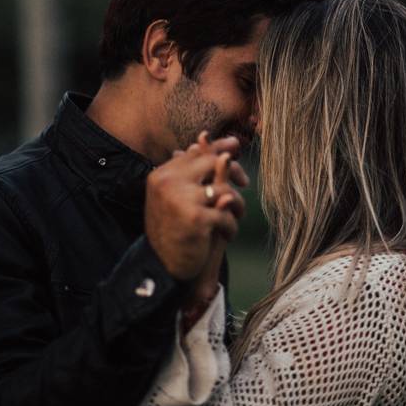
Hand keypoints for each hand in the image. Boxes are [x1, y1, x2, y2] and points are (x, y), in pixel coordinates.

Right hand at [145, 132, 247, 281]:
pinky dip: (232, 227)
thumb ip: (188, 171)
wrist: (162, 267)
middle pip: (212, 162)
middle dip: (233, 172)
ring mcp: (182, 200)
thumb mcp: (177, 196)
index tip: (235, 146)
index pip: (195, 152)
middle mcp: (168, 183)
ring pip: (225, 190)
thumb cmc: (173, 230)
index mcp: (161, 175)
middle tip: (244, 183)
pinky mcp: (197, 218)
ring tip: (235, 218)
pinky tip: (227, 236)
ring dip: (237, 205)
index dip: (218, 149)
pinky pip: (227, 214)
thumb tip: (203, 138)